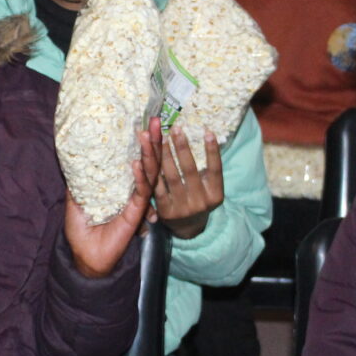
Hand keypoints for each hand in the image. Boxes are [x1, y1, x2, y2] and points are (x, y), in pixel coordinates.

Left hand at [65, 123, 163, 277]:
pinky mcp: (135, 214)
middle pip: (149, 162)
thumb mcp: (77, 198)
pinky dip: (138, 177)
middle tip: (156, 120)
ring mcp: (136, 202)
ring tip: (147, 134)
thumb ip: (80, 180)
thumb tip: (74, 158)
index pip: (138, 159)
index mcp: (123, 186)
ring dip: (149, 153)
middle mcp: (133, 192)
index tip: (146, 121)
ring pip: (149, 173)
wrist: (84, 255)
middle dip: (153, 141)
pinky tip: (136, 163)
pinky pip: (140, 193)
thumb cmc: (83, 229)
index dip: (143, 141)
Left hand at [154, 124, 223, 239]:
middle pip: (190, 170)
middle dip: (183, 147)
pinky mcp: (164, 210)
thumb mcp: (208, 188)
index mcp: (215, 195)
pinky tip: (141, 158)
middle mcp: (200, 202)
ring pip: (171, 176)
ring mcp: (182, 208)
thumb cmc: (198, 198)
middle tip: (175, 128)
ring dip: (164, 154)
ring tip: (159, 136)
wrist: (187, 227)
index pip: (215, 170)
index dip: (212, 151)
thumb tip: (206, 136)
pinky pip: (156, 187)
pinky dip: (148, 172)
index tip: (208, 131)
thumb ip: (206, 171)